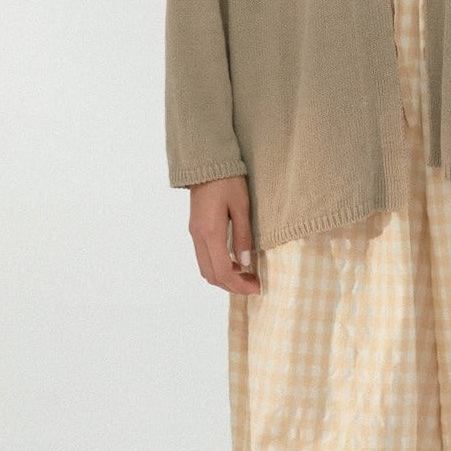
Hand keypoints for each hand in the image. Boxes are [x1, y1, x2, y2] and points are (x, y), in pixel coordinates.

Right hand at [188, 175, 260, 294]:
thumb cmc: (228, 180)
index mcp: (210, 233)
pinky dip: (218, 265)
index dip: (239, 285)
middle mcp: (198, 237)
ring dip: (224, 277)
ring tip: (246, 274)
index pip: (223, 272)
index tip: (256, 288)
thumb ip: (243, 236)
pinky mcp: (195, 229)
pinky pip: (204, 256)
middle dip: (232, 285)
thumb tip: (245, 263)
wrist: (206, 162)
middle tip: (253, 284)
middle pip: (211, 275)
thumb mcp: (241, 206)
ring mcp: (194, 233)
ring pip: (206, 268)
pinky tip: (234, 260)